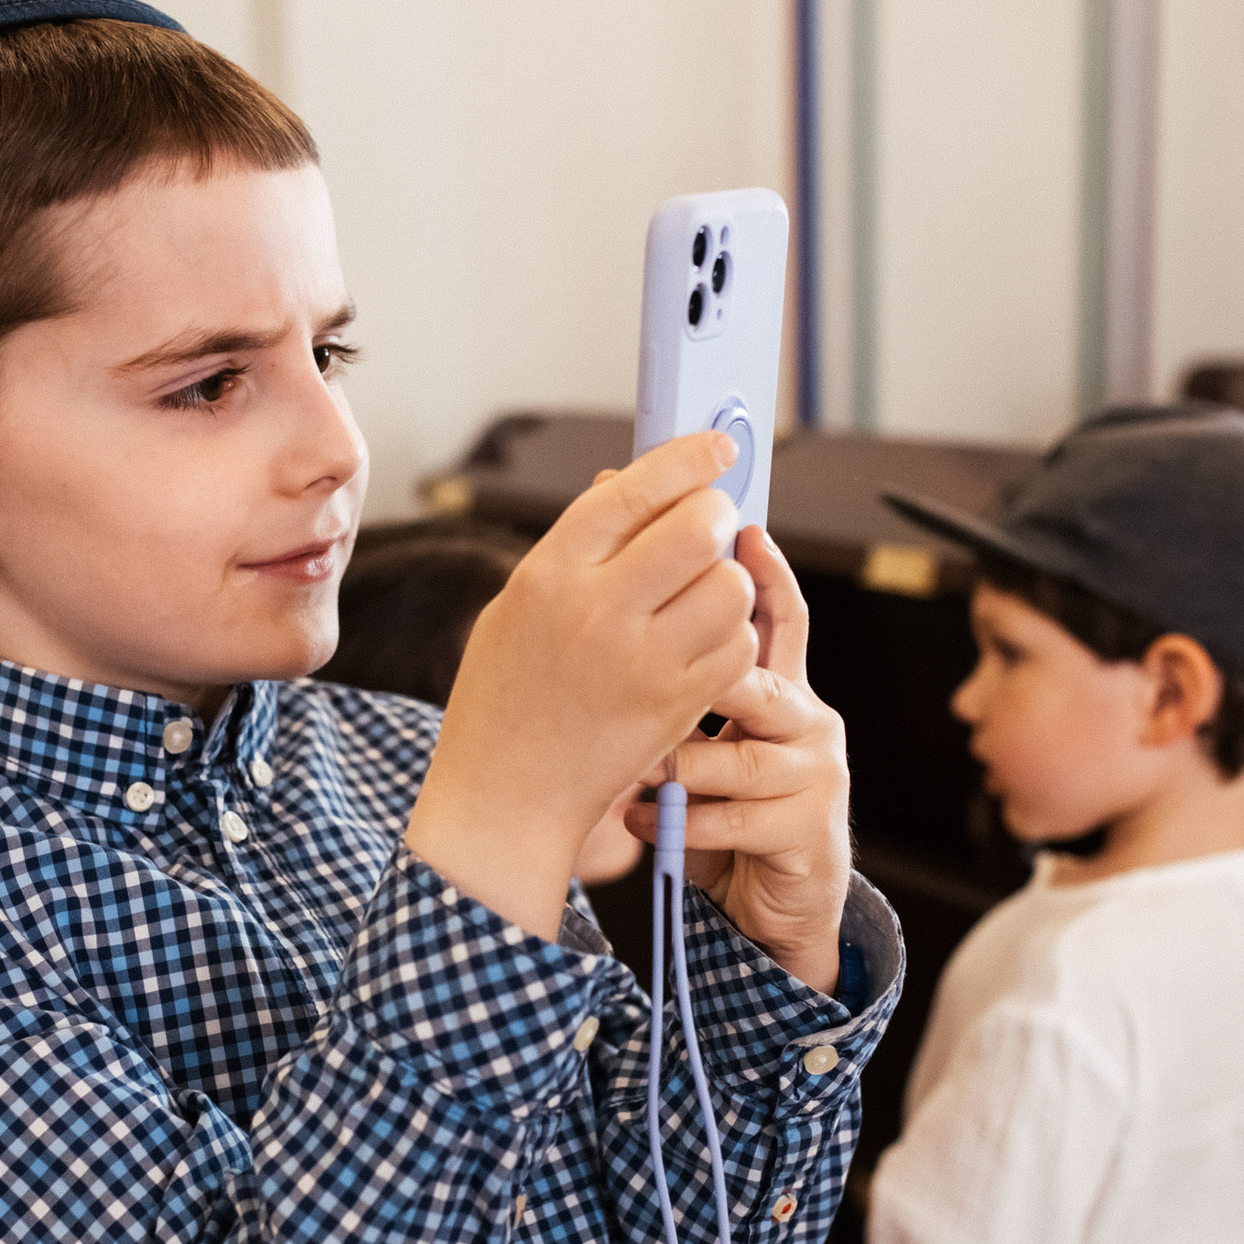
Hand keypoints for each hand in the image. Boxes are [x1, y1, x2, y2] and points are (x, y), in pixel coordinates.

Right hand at [408, 432, 757, 937]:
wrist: (506, 796)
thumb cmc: (505, 696)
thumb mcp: (519, 607)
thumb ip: (578, 547)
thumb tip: (634, 482)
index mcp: (548, 575)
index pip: (632, 491)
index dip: (685, 459)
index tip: (718, 447)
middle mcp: (597, 613)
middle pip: (697, 528)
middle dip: (716, 516)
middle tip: (710, 526)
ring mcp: (643, 663)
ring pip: (731, 586)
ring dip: (728, 579)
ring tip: (701, 593)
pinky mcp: (677, 706)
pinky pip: (738, 646)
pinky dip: (733, 636)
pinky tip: (702, 644)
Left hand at [625, 525, 852, 994]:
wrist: (763, 905)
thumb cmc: (717, 812)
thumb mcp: (695, 738)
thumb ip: (677, 682)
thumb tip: (623, 598)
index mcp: (781, 689)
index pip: (780, 617)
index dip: (765, 573)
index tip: (744, 529)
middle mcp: (809, 721)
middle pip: (758, 679)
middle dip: (702, 687)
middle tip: (651, 689)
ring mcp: (815, 774)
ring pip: (736, 755)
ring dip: (678, 771)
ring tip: (639, 778)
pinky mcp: (808, 828)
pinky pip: (732, 814)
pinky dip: (678, 823)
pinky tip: (643, 823)